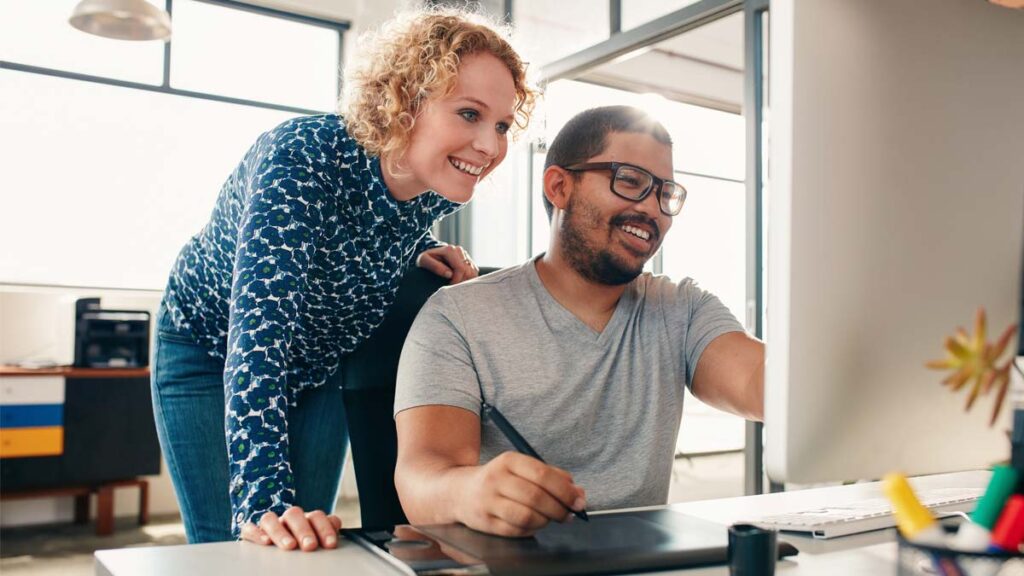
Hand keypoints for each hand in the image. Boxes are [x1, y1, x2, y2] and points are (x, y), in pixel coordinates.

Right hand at [241, 506, 341, 550]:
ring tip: (289, 546)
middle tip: (310, 546)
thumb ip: (327, 535)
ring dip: (280, 532)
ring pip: (270, 519)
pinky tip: (265, 543)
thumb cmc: (302, 545)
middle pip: (295, 514)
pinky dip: (256, 534)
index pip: (317, 517)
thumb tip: (336, 532)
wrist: (274, 547)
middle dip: (304, 530)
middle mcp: (288, 520)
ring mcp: (269, 525)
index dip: (325, 528)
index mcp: (306, 520)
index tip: (330, 544)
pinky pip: (250, 528)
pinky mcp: (251, 532)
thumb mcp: (317, 540)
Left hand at [416, 244, 478, 284]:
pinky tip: (459, 281)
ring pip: (473, 272)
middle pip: (469, 271)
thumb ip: (435, 266)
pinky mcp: (468, 260)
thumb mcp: (424, 261)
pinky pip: (474, 272)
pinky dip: (469, 279)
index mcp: (450, 250)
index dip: (457, 280)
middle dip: (461, 282)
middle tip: (453, 288)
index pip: (460, 269)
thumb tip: (449, 274)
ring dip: (466, 281)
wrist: (430, 253)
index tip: (449, 286)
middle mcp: (459, 251)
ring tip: (456, 285)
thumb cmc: (426, 258)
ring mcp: (465, 255)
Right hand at [455, 452, 585, 537]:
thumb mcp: (521, 468)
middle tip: (569, 514)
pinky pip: (516, 531)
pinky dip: (532, 530)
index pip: (542, 475)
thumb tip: (577, 491)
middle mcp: (496, 479)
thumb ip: (551, 475)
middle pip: (536, 497)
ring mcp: (488, 501)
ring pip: (527, 516)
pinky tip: (535, 524)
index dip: (565, 490)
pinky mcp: (485, 522)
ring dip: (546, 520)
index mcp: (508, 460)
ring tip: (550, 518)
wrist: (459, 492)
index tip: (578, 500)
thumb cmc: (499, 480)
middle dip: (559, 509)